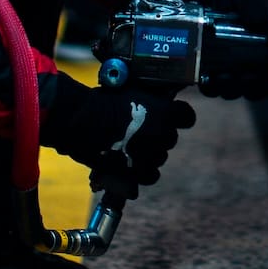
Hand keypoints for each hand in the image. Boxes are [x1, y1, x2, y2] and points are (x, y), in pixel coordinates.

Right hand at [45, 75, 196, 200]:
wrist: (80, 121)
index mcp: (166, 112)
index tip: (170, 115)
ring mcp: (151, 156)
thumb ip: (149, 100)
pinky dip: (141, 172)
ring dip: (150, 154)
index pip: (187, 117)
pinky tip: (129, 164)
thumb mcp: (132, 92)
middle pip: (170, 138)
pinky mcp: (136, 174)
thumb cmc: (101, 101)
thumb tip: (154, 102)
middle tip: (139, 131)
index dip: (178, 116)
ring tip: (130, 148)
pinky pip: (149, 175)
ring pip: (159, 158)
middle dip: (158, 136)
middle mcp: (163, 136)